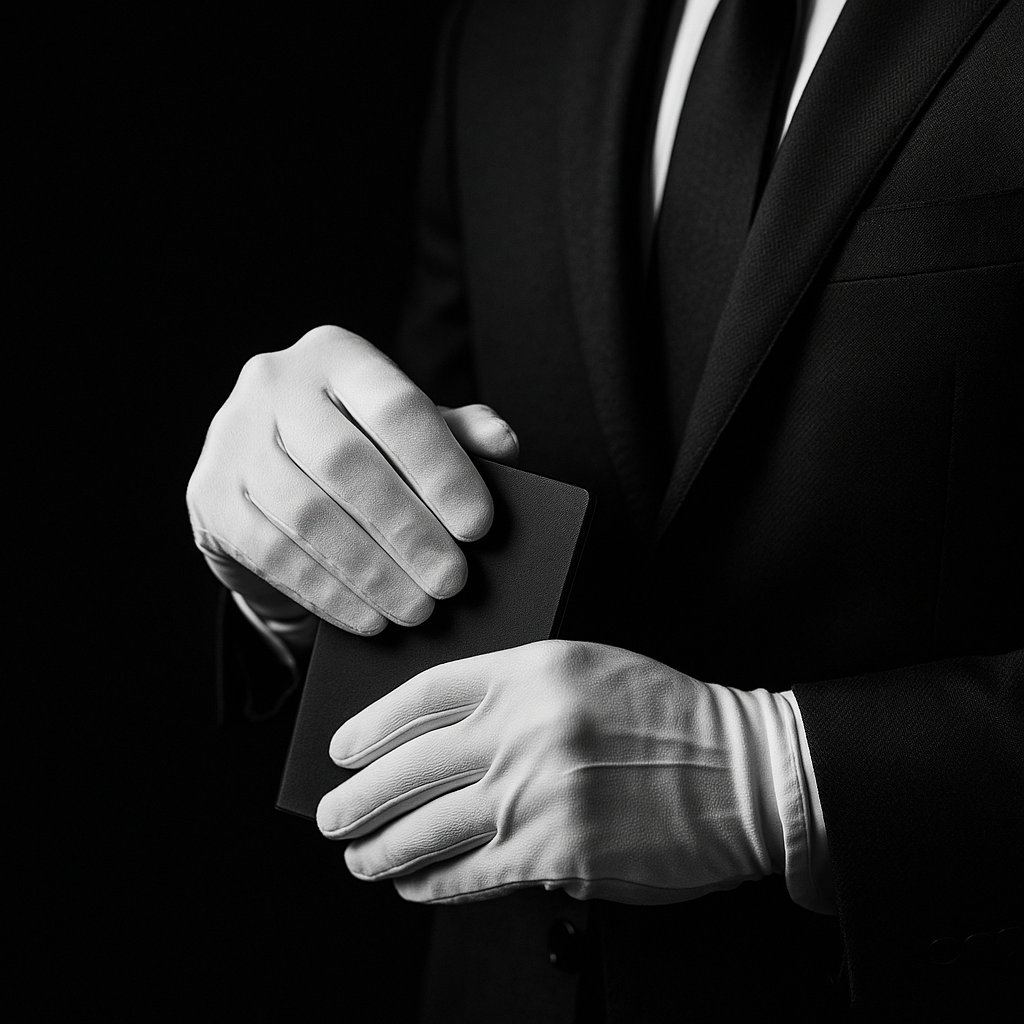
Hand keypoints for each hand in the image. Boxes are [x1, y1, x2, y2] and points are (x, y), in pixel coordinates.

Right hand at [186, 326, 518, 634]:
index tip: (479, 525)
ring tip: (419, 608)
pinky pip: (271, 553)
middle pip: (346, 463)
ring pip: (307, 514)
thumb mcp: (410, 432)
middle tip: (453, 581)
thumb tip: (503, 441)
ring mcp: (233, 438)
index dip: (441, 469)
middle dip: (407, 531)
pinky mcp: (210, 494)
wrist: (270, 475)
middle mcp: (275, 383)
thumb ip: (457, 434)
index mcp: (337, 354)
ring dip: (370, 572)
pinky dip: (327, 592)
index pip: (395, 407)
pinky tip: (369, 617)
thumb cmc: (360, 447)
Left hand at [316, 641, 791, 904]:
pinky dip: (433, 883)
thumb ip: (515, 694)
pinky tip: (415, 884)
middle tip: (332, 813)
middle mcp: (525, 726)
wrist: (744, 771)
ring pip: (427, 826)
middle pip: (411, 765)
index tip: (343, 747)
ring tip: (359, 857)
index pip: (425, 693)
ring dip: (382, 848)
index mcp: (532, 669)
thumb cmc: (671, 719)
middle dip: (358, 796)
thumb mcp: (589, 670)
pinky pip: (471, 873)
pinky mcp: (555, 852)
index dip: (372, 724)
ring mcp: (537, 792)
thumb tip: (443, 744)